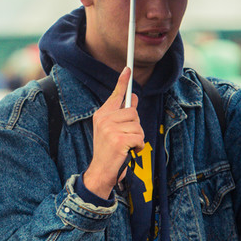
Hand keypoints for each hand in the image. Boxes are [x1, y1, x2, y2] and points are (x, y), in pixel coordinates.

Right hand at [81, 68, 144, 198]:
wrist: (101, 171)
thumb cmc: (109, 151)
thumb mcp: (112, 130)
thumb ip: (121, 115)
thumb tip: (132, 99)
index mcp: (101, 115)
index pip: (115, 95)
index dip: (122, 82)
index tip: (128, 69)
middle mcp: (104, 119)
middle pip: (133, 112)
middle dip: (135, 126)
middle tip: (125, 138)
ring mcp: (110, 129)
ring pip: (138, 125)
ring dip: (137, 137)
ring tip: (126, 146)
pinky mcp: (118, 140)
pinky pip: (139, 137)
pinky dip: (138, 146)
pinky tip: (129, 151)